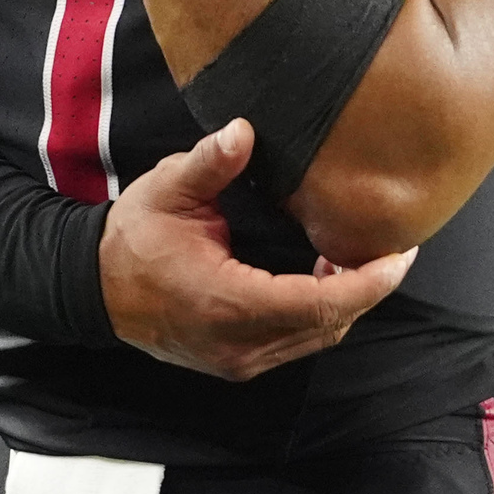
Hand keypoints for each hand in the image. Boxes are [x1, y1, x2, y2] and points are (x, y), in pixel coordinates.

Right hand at [99, 120, 415, 381]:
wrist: (95, 289)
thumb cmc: (133, 238)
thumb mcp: (167, 189)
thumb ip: (211, 162)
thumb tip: (244, 131)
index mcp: (226, 303)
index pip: (318, 302)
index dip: (367, 282)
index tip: (399, 255)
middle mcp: (239, 344)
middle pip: (328, 325)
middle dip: (366, 289)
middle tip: (390, 246)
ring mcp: (239, 360)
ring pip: (316, 338)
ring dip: (344, 302)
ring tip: (358, 255)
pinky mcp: (238, 362)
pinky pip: (296, 343)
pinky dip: (320, 313)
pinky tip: (323, 275)